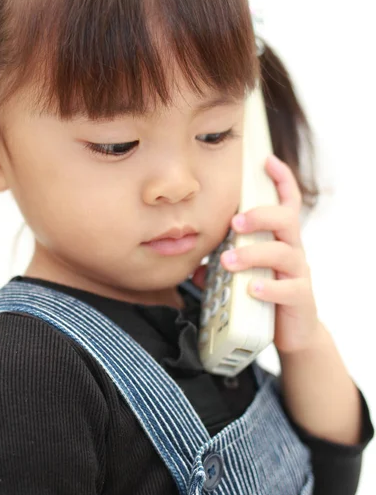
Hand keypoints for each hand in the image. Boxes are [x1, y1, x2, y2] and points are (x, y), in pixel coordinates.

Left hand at [193, 155, 319, 354]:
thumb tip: (194, 267)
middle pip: (286, 220)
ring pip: (284, 253)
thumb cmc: (265, 296)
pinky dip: (269, 288)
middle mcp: (292, 251)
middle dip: (260, 215)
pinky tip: (251, 289)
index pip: (286, 204)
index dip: (281, 180)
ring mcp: (298, 274)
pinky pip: (290, 289)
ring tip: (228, 262)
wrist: (292, 333)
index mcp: (279, 240)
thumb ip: (221, 267)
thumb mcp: (242, 276)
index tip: (267, 161)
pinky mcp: (301, 299)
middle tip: (234, 222)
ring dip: (253, 254)